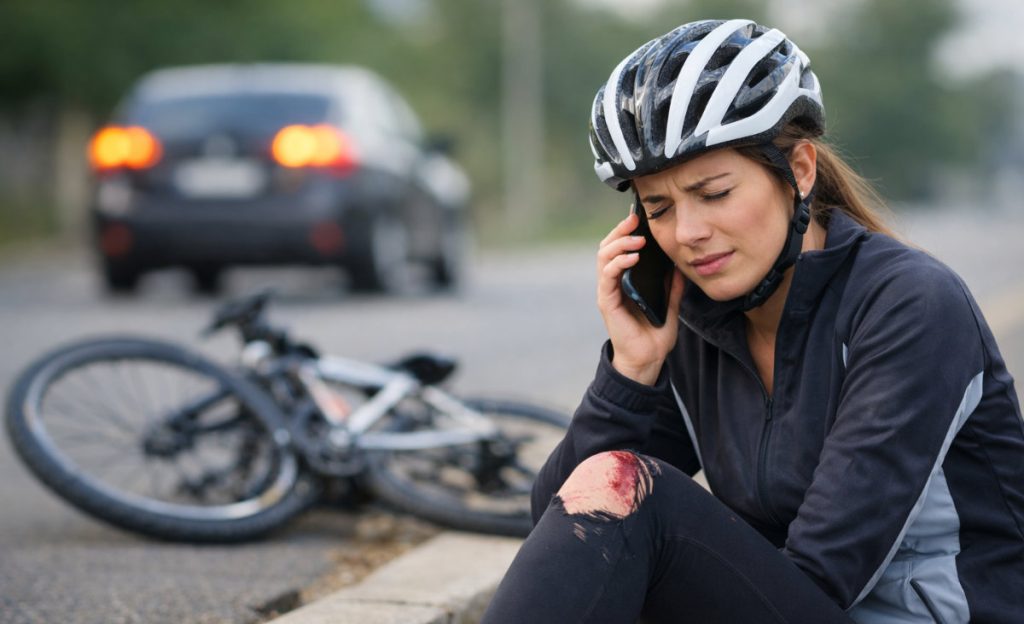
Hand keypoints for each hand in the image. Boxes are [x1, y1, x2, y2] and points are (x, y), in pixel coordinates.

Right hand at [596, 212, 684, 384]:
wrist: (648, 359)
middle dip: (620, 231)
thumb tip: (680, 264)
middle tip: (635, 219)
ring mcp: (608, 291)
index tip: (640, 217)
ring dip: (619, 243)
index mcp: (625, 281)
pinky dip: (618, 263)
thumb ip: (673, 284)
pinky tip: (633, 258)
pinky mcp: (607, 302)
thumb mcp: (671, 303)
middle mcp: (613, 283)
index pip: (619, 248)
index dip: (626, 231)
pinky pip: (608, 277)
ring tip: (638, 239)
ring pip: (604, 257)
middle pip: (607, 247)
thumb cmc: (655, 334)